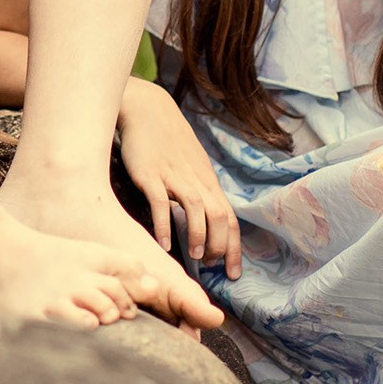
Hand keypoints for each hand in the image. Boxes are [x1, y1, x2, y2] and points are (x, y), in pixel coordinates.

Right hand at [117, 80, 242, 274]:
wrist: (148, 110)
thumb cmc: (169, 142)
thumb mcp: (191, 167)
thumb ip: (199, 192)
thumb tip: (207, 222)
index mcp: (207, 182)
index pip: (229, 218)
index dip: (234, 247)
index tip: (233, 273)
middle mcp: (196, 180)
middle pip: (219, 215)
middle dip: (221, 245)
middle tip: (213, 265)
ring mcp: (174, 177)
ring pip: (197, 208)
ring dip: (199, 234)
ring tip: (196, 256)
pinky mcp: (151, 175)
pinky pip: (160, 202)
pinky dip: (164, 224)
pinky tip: (164, 244)